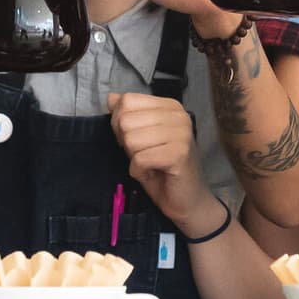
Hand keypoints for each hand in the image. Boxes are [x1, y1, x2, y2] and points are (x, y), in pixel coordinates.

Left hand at [108, 92, 214, 231]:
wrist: (187, 201)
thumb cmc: (162, 168)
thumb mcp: (140, 137)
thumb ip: (127, 116)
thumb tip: (110, 97)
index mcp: (169, 106)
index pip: (127, 100)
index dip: (120, 123)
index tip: (135, 139)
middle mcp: (178, 115)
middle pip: (126, 120)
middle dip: (126, 143)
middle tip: (145, 154)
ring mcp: (181, 133)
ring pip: (131, 140)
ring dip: (134, 158)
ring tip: (151, 163)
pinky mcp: (179, 154)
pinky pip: (139, 159)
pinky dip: (139, 171)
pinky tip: (153, 173)